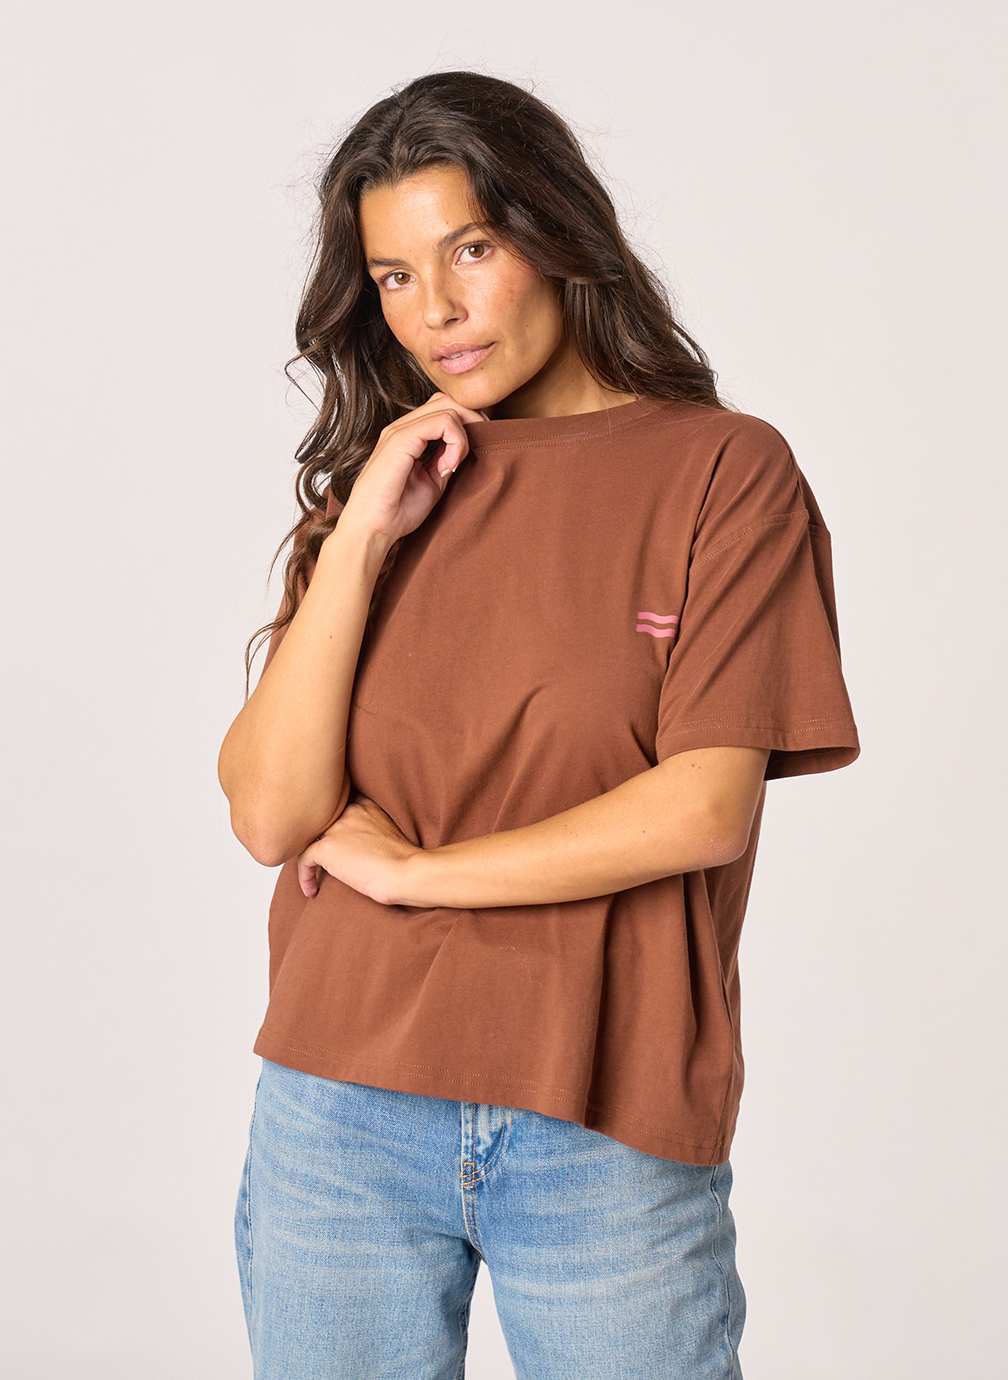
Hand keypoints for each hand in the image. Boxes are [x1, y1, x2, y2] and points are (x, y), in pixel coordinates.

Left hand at [297, 793, 420, 903]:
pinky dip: (304, 876)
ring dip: (308, 857)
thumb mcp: (389, 831)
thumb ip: (370, 827)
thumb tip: (356, 846)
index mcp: (364, 805)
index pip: (337, 803)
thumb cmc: (403, 861)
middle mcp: (347, 811)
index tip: (327, 834)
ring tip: (310, 872)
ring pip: (308, 838)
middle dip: (315, 837)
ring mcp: (336, 828)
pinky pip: (304, 859)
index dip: (329, 817)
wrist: (405, 871)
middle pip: (319, 819)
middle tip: (315, 857)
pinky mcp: (327, 848)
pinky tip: (311, 890)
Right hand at [338, 392, 486, 548]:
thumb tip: (463, 447)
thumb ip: (446, 459)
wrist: (372, 529)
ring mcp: (400, 430)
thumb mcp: (432, 481)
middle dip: (472, 420)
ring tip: (453, 465)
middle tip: (474, 451)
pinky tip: (448, 466)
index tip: (470, 454)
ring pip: (448, 407)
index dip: (466, 424)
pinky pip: (443, 422)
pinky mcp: (401, 439)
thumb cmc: (397, 512)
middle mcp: (402, 428)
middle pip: (447, 401)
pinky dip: (456, 442)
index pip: (443, 409)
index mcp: (408, 436)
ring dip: (463, 435)